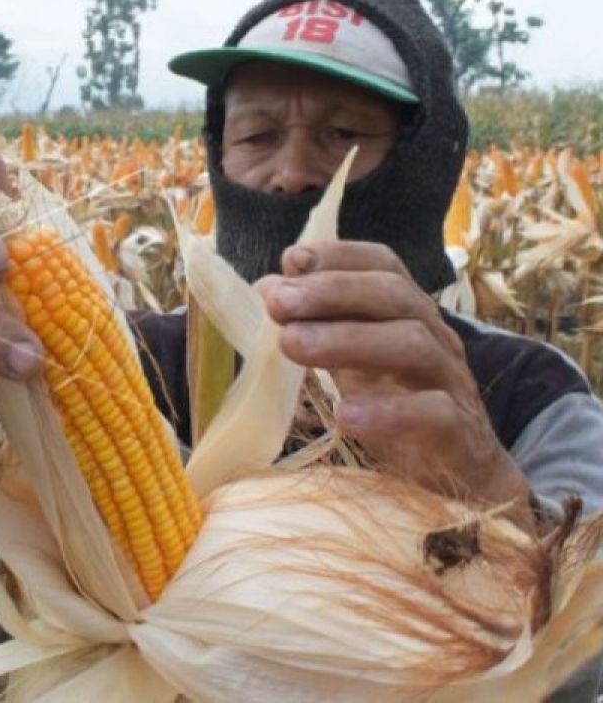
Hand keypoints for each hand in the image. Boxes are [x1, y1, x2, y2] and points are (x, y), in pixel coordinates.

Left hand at [258, 240, 533, 531]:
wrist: (461, 473)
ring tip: (292, 345)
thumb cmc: (398, 406)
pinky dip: (388, 412)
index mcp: (407, 314)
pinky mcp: (459, 431)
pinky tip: (344, 415)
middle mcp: (434, 337)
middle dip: (333, 292)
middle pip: (395, 295)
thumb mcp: (353, 361)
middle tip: (278, 303)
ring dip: (348, 339)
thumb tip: (268, 287)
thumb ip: (318, 324)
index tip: (291, 261)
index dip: (341, 256)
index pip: (384, 266)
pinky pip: (433, 413)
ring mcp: (450, 382)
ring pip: (414, 344)